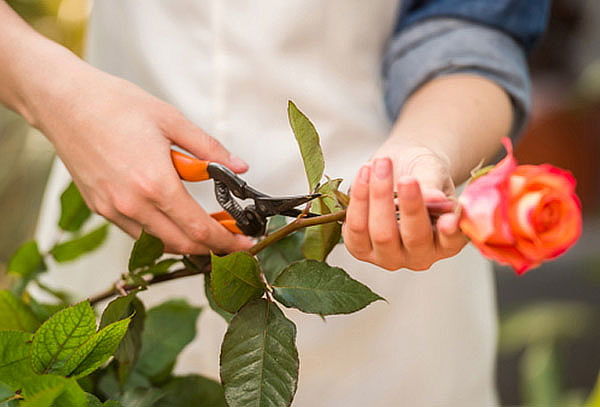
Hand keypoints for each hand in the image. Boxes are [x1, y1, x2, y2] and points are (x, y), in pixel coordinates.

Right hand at [32, 62, 252, 253]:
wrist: (63, 101)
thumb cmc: (112, 105)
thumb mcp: (172, 120)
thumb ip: (209, 149)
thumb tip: (239, 166)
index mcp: (154, 184)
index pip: (199, 228)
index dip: (227, 241)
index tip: (244, 243)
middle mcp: (132, 204)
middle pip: (182, 244)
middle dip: (212, 246)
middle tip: (231, 238)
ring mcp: (113, 210)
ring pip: (158, 241)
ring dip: (185, 240)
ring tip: (205, 224)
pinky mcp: (100, 208)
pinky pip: (136, 231)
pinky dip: (159, 231)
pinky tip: (170, 214)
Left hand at [342, 141, 467, 270]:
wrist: (395, 167)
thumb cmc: (420, 172)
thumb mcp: (432, 172)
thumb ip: (432, 187)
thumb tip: (435, 200)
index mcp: (446, 243)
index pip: (450, 240)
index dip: (450, 232)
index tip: (447, 219)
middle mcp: (419, 255)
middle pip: (414, 238)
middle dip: (409, 205)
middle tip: (407, 178)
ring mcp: (389, 256)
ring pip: (381, 234)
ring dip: (379, 196)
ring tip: (381, 165)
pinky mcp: (361, 248)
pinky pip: (356, 228)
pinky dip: (359, 198)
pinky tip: (364, 173)